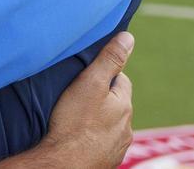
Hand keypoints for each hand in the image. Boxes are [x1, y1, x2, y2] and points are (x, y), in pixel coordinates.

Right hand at [26, 32, 134, 168]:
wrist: (65, 162)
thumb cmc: (74, 122)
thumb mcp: (90, 82)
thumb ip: (109, 60)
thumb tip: (128, 37)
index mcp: (124, 104)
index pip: (122, 80)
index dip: (105, 74)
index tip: (89, 75)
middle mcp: (126, 126)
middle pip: (117, 103)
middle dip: (103, 97)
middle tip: (80, 95)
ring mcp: (118, 145)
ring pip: (111, 124)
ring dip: (99, 118)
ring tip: (77, 116)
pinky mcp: (107, 159)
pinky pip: (103, 142)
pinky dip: (94, 137)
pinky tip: (79, 136)